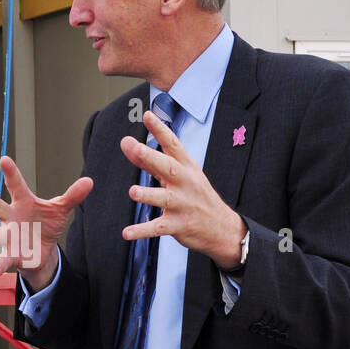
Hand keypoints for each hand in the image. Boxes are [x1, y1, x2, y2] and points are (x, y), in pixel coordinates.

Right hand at [0, 156, 92, 285]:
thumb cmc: (45, 223)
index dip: (11, 173)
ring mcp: (9, 236)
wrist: (42, 249)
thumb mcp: (60, 209)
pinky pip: (3, 260)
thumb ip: (72, 196)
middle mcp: (12, 217)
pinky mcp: (12, 254)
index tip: (4, 159)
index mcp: (23, 202)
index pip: (16, 185)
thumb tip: (89, 181)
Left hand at [121, 111, 246, 266]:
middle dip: (151, 157)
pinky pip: (158, 228)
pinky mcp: (179, 225)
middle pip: (168, 168)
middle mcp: (186, 184)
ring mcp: (183, 205)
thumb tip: (128, 143)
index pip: (174, 145)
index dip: (160, 130)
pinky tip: (127, 233)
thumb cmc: (196, 196)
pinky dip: (142, 231)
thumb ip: (151, 161)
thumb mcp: (179, 176)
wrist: (222, 228)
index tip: (147, 115)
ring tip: (133, 192)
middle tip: (134, 147)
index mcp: (187, 168)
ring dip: (148, 195)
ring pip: (164, 198)